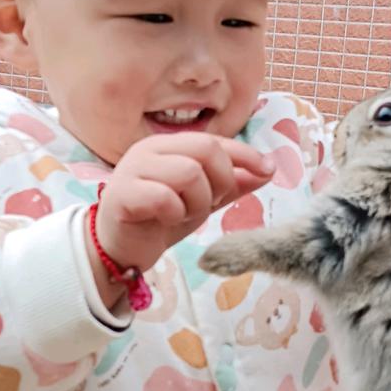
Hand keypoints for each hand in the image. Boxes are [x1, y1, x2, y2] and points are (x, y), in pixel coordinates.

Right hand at [95, 133, 275, 276]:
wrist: (123, 249)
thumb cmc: (160, 220)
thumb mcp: (204, 200)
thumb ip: (233, 184)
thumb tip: (268, 169)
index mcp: (168, 145)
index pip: (215, 140)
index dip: (245, 155)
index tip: (267, 171)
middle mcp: (149, 150)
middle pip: (206, 150)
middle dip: (221, 182)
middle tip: (209, 205)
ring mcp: (133, 169)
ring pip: (189, 172)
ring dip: (198, 202)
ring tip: (184, 215)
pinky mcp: (121, 194)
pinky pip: (163, 197)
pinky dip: (174, 213)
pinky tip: (166, 221)